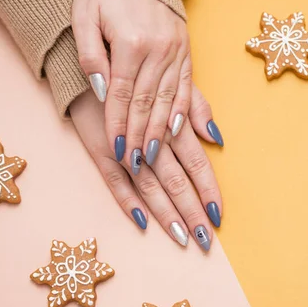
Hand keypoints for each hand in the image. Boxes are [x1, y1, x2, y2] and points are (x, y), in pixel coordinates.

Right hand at [69, 86, 221, 250]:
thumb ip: (196, 109)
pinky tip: (143, 222)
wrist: (89, 66)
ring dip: (167, 215)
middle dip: (192, 212)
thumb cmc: (134, 76)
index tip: (219, 215)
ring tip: (181, 239)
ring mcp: (124, 149)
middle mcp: (151, 140)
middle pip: (176, 182)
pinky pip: (115, 183)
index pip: (197, 164)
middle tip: (205, 240)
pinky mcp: (100, 152)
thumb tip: (218, 137)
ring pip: (150, 188)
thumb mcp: (169, 83)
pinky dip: (129, 203)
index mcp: (171, 125)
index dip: (208, 190)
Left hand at [72, 0, 191, 172]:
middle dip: (139, 137)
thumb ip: (90, 54)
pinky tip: (186, 133)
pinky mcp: (186, 52)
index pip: (122, 94)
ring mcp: (176, 52)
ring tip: (154, 157)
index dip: (117, 125)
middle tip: (135, 165)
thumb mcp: (84, 14)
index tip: (116, 152)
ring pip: (168, 100)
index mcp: (130, 42)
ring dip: (161, 132)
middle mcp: (158, 50)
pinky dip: (186, 112)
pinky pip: (188, 87)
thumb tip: (99, 90)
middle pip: (146, 104)